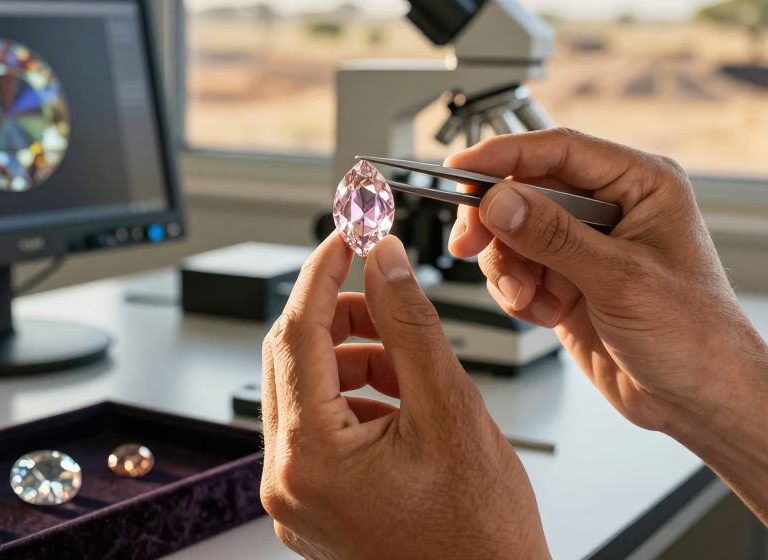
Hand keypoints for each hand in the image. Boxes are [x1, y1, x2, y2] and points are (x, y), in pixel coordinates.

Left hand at [260, 233, 549, 559]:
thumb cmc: (481, 535)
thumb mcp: (450, 409)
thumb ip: (409, 324)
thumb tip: (382, 262)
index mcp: (310, 458)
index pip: (296, 334)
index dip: (322, 273)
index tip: (346, 236)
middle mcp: (286, 484)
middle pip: (290, 361)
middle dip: (337, 316)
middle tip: (383, 290)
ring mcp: (296, 502)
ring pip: (303, 394)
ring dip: (349, 359)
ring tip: (407, 360)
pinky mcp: (313, 510)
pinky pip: (314, 432)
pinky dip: (349, 401)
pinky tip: (399, 399)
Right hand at [447, 128, 767, 432]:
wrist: (703, 402)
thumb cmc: (696, 337)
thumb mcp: (620, 280)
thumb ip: (554, 237)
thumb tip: (501, 201)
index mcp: (641, 184)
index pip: (559, 150)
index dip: (503, 156)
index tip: (459, 170)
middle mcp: (613, 208)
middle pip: (527, 189)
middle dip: (497, 221)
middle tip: (471, 243)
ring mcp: (588, 246)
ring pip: (515, 232)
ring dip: (508, 265)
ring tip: (524, 295)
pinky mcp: (570, 281)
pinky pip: (519, 269)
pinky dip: (518, 292)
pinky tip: (542, 313)